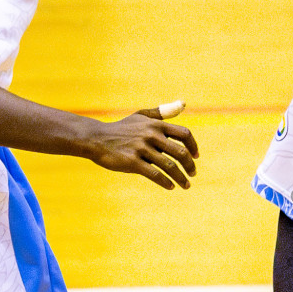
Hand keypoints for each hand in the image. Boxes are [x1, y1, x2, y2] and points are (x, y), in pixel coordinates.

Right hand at [83, 107, 198, 189]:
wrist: (96, 139)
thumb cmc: (122, 128)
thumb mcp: (141, 116)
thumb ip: (162, 112)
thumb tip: (183, 104)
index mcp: (156, 125)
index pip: (184, 134)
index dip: (193, 146)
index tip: (196, 156)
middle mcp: (151, 135)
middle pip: (180, 153)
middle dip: (190, 166)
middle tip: (193, 174)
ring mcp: (141, 149)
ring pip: (169, 166)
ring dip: (181, 178)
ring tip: (186, 185)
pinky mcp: (132, 162)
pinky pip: (154, 174)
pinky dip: (165, 182)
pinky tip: (170, 187)